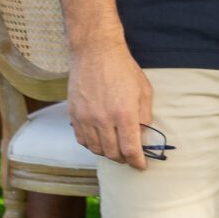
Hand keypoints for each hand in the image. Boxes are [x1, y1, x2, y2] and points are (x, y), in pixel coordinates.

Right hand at [71, 37, 154, 168]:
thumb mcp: (144, 91)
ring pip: (95, 149)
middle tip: (129, 157)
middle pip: (112, 153)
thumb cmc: (123, 68)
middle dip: (123, 159)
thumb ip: (145, 116)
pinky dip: (91, 145)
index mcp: (124, 113)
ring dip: (107, 153)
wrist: (95, 51)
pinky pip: (81, 139)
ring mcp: (86, 117)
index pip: (130, 150)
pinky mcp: (74, 114)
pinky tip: (99, 140)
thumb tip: (143, 136)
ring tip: (114, 150)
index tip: (141, 166)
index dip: (137, 162)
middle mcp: (103, 119)